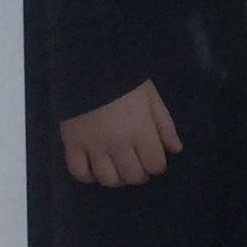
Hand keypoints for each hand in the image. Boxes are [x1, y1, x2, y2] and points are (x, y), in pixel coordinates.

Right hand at [59, 79, 183, 188]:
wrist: (88, 66)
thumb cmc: (126, 80)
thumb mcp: (152, 98)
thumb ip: (165, 125)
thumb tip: (175, 150)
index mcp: (140, 131)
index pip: (154, 165)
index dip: (157, 165)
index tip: (154, 158)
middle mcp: (118, 144)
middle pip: (132, 176)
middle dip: (140, 173)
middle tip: (137, 163)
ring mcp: (93, 146)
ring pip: (108, 179)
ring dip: (117, 178)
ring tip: (118, 167)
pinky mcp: (71, 144)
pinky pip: (79, 172)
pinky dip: (88, 175)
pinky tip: (94, 168)